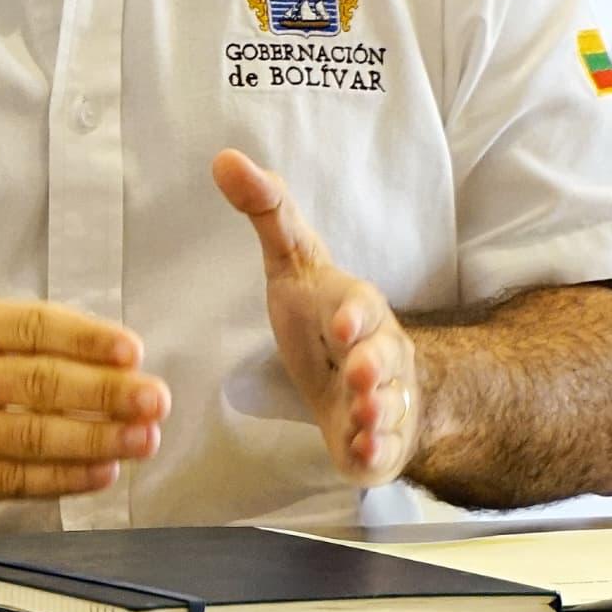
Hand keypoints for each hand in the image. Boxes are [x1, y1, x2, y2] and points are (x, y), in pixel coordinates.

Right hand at [0, 125, 167, 517]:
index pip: (26, 327)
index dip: (83, 338)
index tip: (130, 348)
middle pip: (38, 384)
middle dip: (105, 393)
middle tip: (156, 396)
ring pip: (31, 437)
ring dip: (95, 439)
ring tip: (143, 437)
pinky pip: (11, 480)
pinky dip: (60, 480)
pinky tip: (99, 473)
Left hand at [211, 149, 418, 485]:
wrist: (367, 381)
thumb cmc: (324, 318)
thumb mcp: (294, 264)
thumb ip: (267, 213)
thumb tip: (224, 158)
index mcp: (357, 310)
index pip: (362, 307)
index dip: (353, 315)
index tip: (339, 322)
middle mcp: (379, 353)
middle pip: (382, 358)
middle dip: (372, 365)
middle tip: (356, 374)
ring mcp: (383, 398)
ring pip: (387, 405)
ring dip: (376, 410)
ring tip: (363, 415)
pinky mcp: (378, 440)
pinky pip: (382, 449)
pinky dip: (374, 452)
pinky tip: (362, 454)